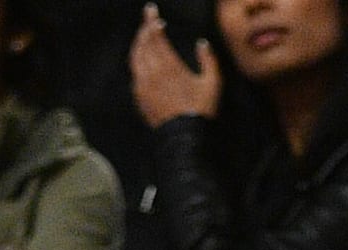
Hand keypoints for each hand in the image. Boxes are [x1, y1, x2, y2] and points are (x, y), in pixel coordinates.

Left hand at [130, 4, 220, 125]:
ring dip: (137, 43)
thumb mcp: (212, 85)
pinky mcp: (139, 97)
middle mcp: (152, 72)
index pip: (155, 35)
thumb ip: (208, 61)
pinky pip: (134, 74)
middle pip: (142, 43)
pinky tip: (140, 61)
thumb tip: (202, 44)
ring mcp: (143, 85)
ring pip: (135, 56)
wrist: (185, 139)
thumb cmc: (200, 111)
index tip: (151, 11)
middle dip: (143, 28)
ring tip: (142, 37)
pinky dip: (136, 62)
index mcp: (170, 65)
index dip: (151, 21)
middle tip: (147, 20)